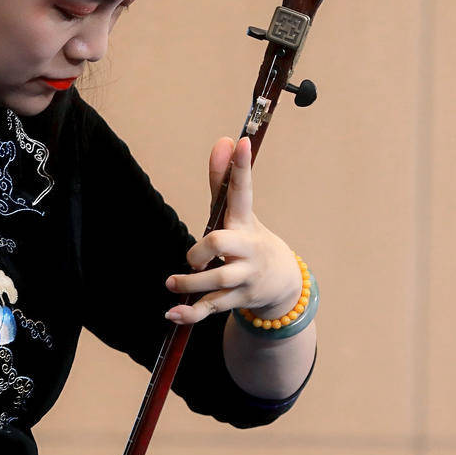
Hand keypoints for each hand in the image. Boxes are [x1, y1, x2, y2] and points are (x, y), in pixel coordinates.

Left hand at [163, 136, 303, 324]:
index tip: (242, 141)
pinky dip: (191, 314)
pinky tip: (174, 314)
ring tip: (173, 282)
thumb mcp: (240, 212)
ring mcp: (243, 275)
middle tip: (192, 257)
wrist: (281, 281)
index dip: (241, 167)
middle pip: (220, 243)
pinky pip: (211, 308)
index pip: (243, 190)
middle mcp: (246, 248)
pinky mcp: (237, 298)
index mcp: (245, 221)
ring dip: (189, 283)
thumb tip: (224, 140)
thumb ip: (224, 180)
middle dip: (201, 250)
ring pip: (214, 281)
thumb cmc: (249, 240)